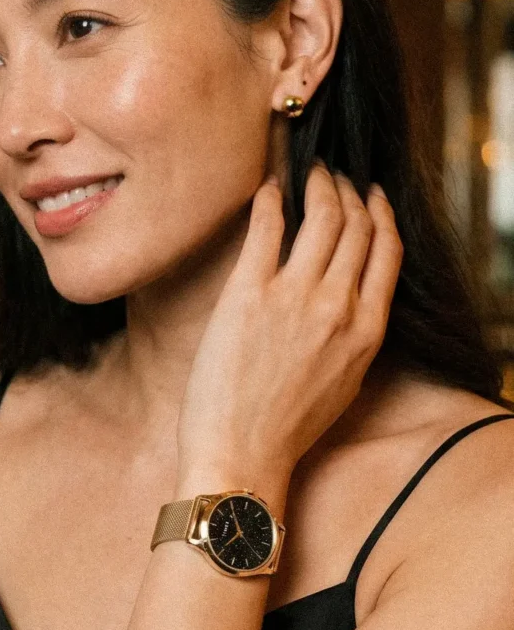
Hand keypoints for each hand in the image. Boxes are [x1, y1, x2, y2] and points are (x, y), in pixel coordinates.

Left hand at [175, 162, 403, 512]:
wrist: (242, 455)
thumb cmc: (286, 429)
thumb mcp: (344, 383)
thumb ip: (355, 336)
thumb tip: (351, 298)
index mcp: (367, 329)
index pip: (388, 249)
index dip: (381, 211)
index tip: (371, 193)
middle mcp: (339, 306)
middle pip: (357, 223)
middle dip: (347, 189)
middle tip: (331, 175)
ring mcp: (295, 296)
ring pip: (321, 215)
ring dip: (316, 184)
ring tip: (305, 173)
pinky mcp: (249, 293)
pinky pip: (267, 226)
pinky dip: (271, 197)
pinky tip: (267, 187)